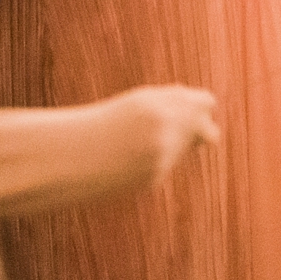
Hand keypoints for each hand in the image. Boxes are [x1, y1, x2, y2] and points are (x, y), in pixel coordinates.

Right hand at [94, 84, 220, 185]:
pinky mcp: (156, 178)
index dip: (200, 109)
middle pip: (209, 133)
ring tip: (142, 145)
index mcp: (160, 104)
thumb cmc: (105, 123)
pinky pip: (169, 166)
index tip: (192, 111)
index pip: (206, 104)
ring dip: (175, 147)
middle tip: (180, 132)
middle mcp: (165, 128)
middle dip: (200, 133)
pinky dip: (157, 162)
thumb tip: (207, 107)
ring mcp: (162, 155)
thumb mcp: (141, 102)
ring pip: (186, 150)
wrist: (71, 155)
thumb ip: (174, 101)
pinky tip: (133, 161)